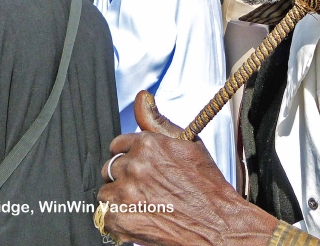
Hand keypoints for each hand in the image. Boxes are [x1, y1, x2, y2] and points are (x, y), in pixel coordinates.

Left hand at [97, 92, 276, 245]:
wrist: (215, 222)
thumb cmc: (205, 184)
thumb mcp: (187, 143)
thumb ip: (157, 120)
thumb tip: (141, 97)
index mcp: (147, 143)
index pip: (118, 145)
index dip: (129, 156)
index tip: (139, 167)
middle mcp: (134, 165)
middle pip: (110, 168)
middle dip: (124, 176)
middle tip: (144, 188)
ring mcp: (125, 193)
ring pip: (105, 192)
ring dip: (119, 198)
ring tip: (142, 204)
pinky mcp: (120, 218)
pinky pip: (104, 216)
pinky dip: (118, 219)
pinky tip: (137, 218)